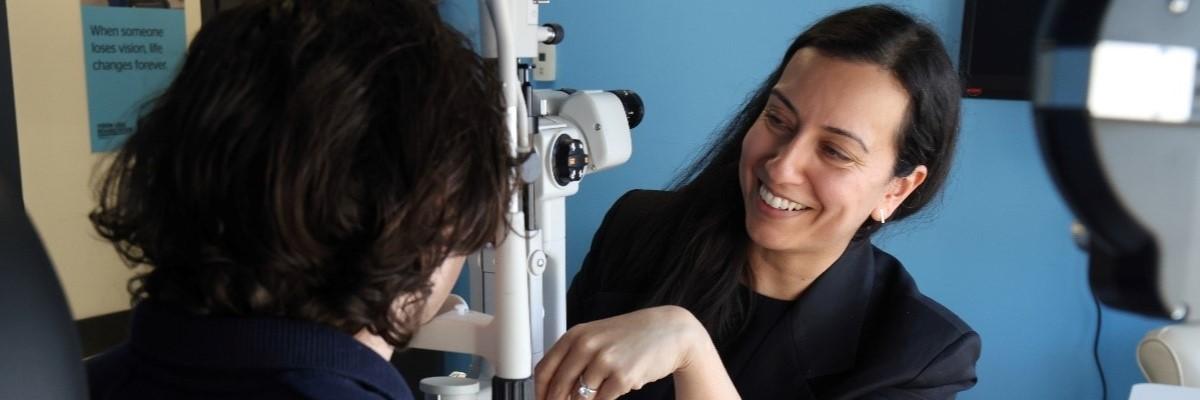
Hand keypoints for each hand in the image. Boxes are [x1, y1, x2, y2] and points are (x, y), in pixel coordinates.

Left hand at [534, 305, 707, 399]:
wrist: (669, 331)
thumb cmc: (631, 336)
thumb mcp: (597, 337)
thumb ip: (574, 358)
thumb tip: (554, 390)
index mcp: (576, 335)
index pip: (544, 370)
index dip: (540, 392)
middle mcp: (587, 345)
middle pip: (558, 388)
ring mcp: (605, 361)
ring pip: (580, 397)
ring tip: (601, 389)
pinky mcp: (622, 377)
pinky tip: (615, 389)